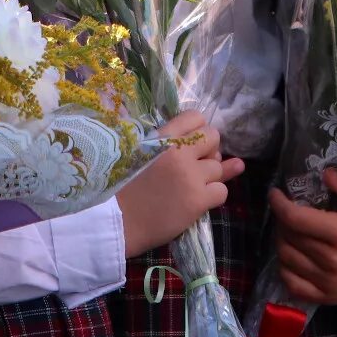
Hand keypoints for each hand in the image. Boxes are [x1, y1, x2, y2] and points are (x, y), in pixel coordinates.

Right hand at [119, 111, 243, 255]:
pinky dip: (213, 196)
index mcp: (162, 138)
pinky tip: (197, 201)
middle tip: (196, 164)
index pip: (195, 117)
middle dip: (209, 149)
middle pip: (213, 137)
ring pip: (218, 167)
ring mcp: (191, 176)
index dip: (198, 130)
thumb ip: (164, 144)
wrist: (115, 220)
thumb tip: (193, 139)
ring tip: (191, 186)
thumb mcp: (139, 153)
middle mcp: (179, 152)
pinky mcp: (198, 200)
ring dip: (209, 176)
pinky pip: (222, 191)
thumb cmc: (121, 187)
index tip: (192, 143)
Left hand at [268, 169, 336, 304]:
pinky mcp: (329, 297)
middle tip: (287, 212)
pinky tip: (293, 255)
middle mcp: (333, 261)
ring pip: (286, 259)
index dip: (279, 204)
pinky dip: (286, 268)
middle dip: (282, 221)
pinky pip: (292, 284)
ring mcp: (330, 282)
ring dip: (282, 241)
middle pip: (288, 237)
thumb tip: (325, 174)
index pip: (295, 219)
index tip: (274, 194)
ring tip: (290, 231)